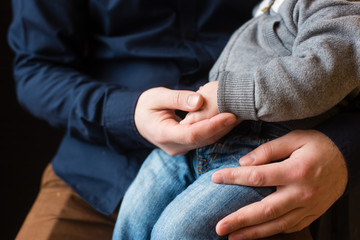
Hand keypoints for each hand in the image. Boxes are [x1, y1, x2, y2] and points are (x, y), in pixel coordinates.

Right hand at [134, 87, 237, 154]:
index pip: (192, 134)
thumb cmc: (146, 105)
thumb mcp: (157, 96)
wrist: (138, 120)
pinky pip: (204, 140)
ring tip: (240, 114)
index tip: (229, 115)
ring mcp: (180, 149)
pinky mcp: (186, 146)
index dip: (212, 125)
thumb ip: (177, 98)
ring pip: (206, 142)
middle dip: (223, 127)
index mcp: (163, 134)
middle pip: (203, 140)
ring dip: (223, 130)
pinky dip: (216, 130)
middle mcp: (173, 146)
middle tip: (242, 112)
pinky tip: (228, 120)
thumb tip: (199, 100)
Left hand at [212, 130, 347, 238]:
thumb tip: (244, 162)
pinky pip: (289, 228)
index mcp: (296, 171)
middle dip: (240, 220)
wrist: (347, 159)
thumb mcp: (294, 138)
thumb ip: (268, 150)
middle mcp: (301, 193)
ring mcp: (307, 208)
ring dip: (253, 233)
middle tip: (220, 227)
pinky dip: (270, 232)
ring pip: (276, 225)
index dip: (234, 178)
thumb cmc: (318, 146)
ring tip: (232, 237)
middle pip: (265, 210)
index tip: (215, 179)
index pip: (258, 177)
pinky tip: (255, 234)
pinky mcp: (311, 215)